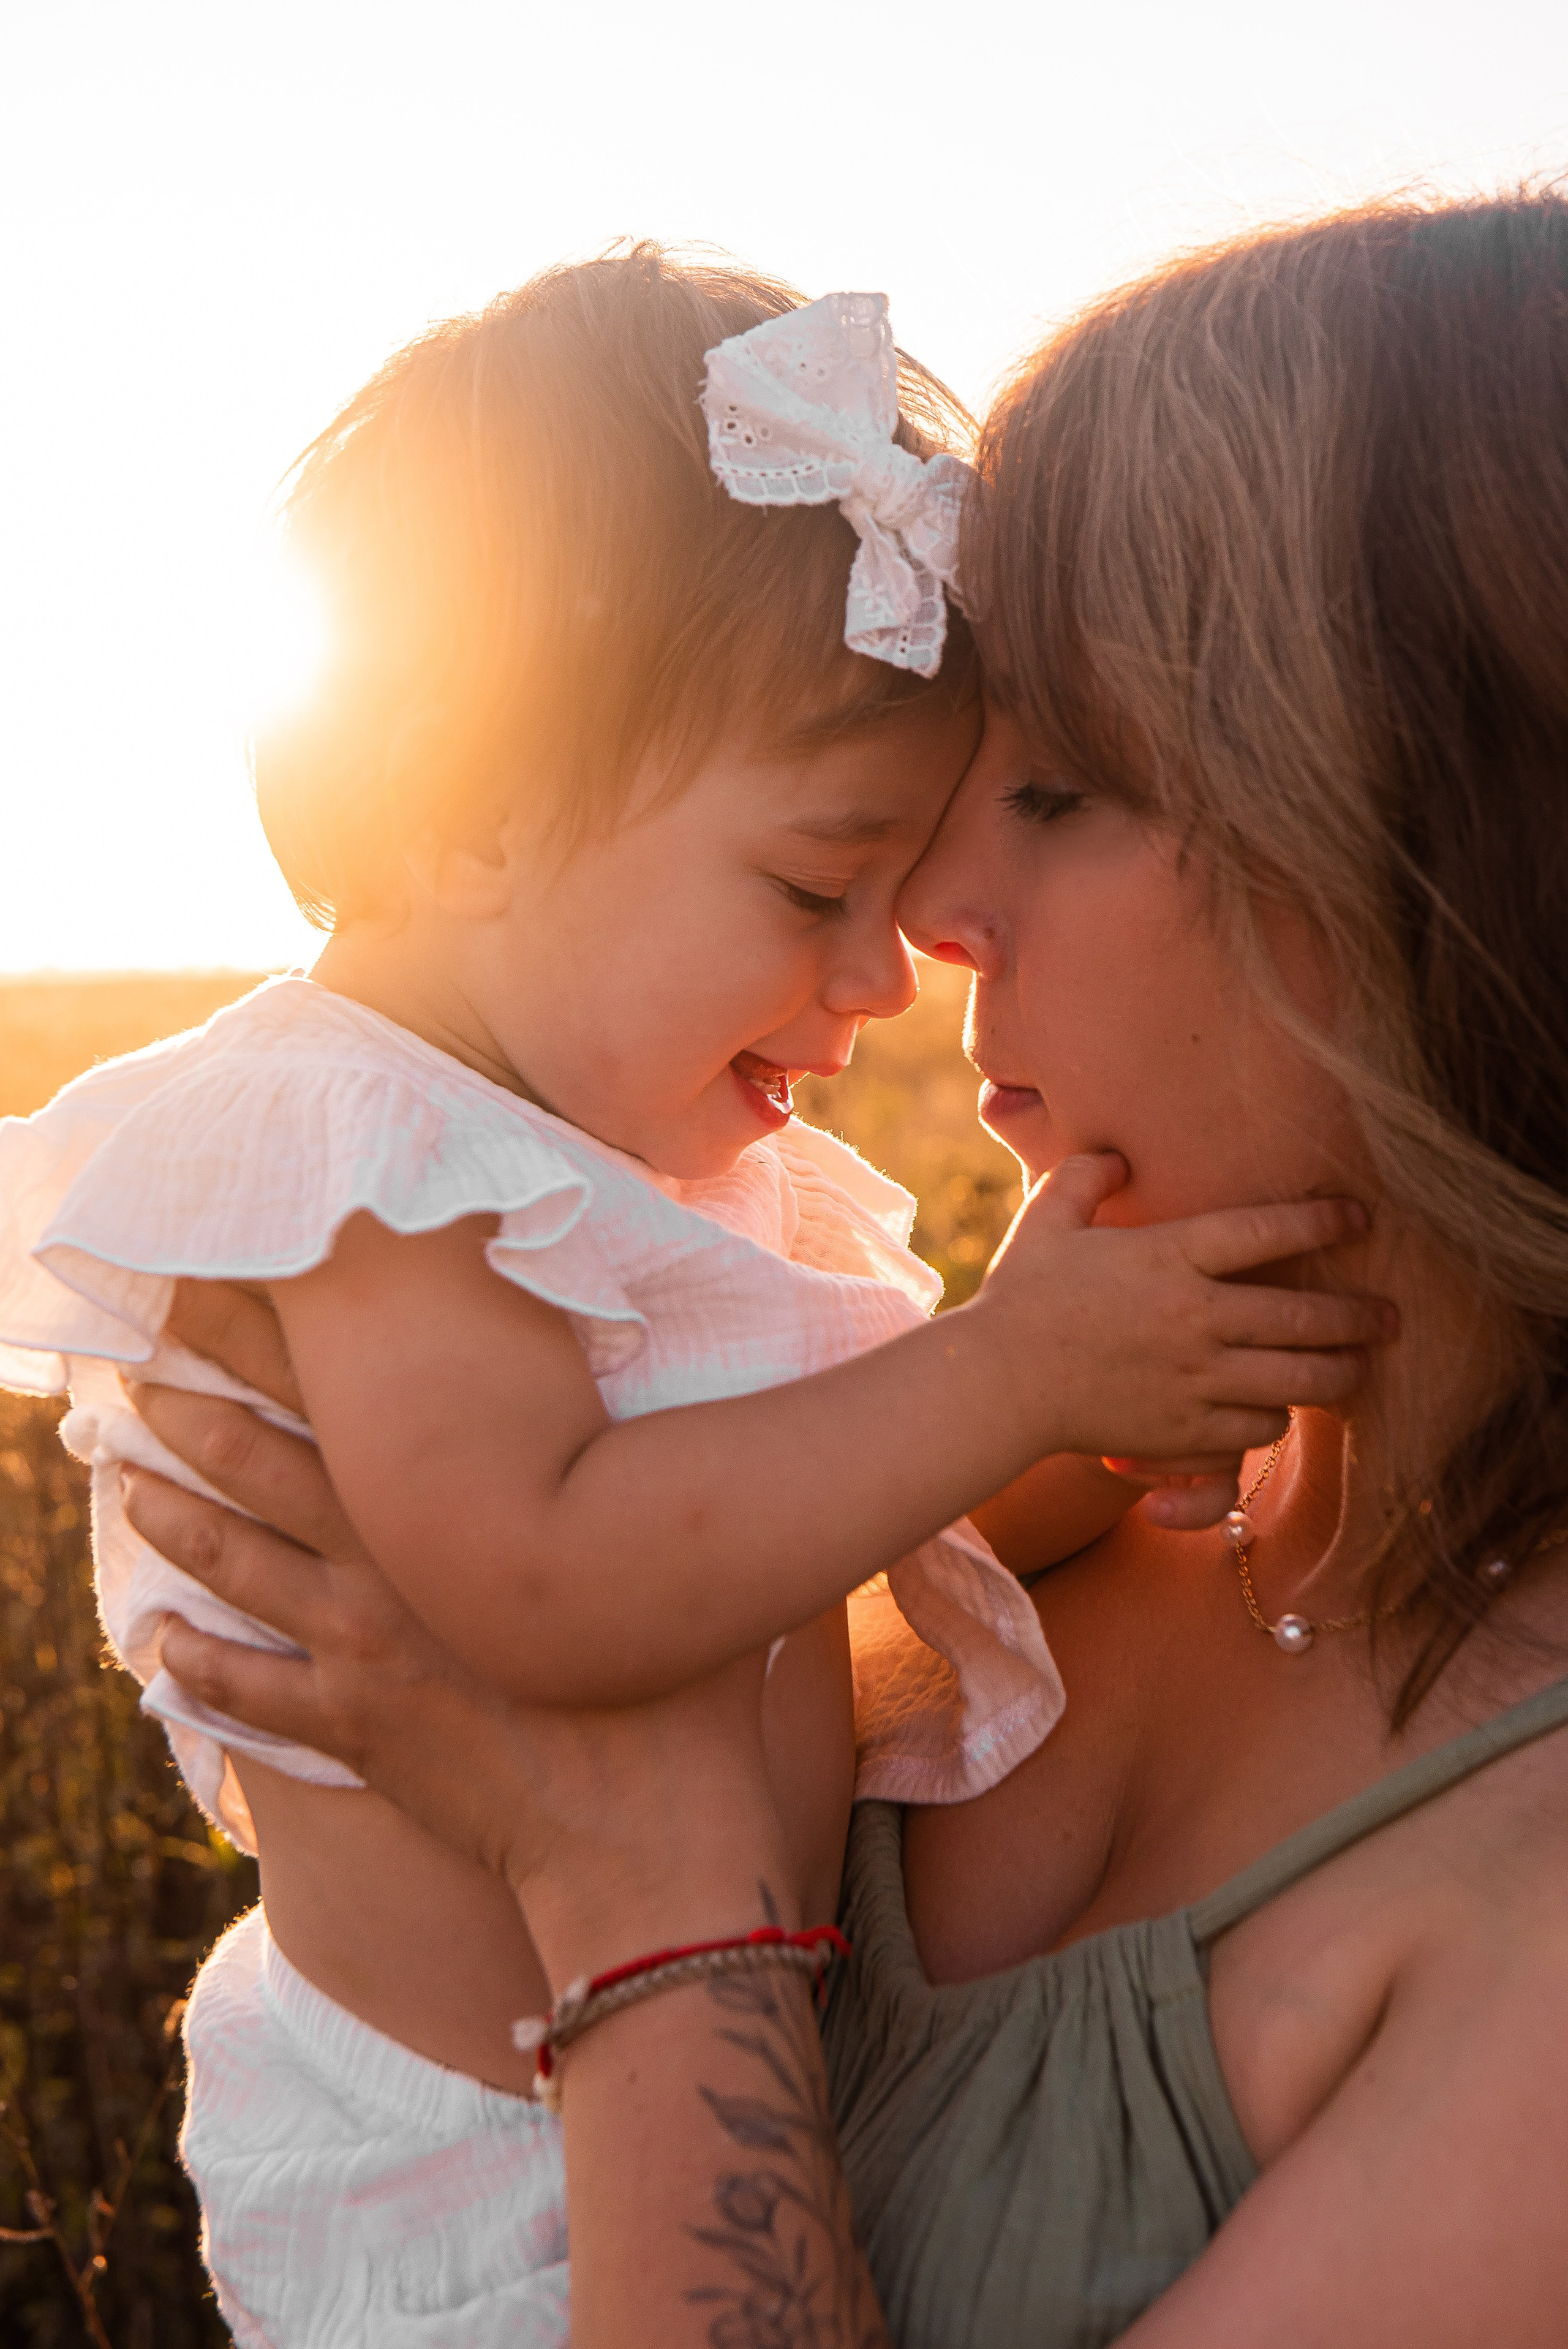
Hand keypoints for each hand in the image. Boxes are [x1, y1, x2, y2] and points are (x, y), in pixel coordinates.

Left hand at [124, 1341, 791, 1988]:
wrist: (638, 1828)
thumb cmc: (673, 1680)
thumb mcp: (658, 1548)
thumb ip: (630, 1468)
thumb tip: (649, 1401)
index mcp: (453, 1508)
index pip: (340, 1398)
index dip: (271, 1344)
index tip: (219, 1297)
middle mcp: (390, 1565)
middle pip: (262, 1468)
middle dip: (195, 1417)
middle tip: (148, 1381)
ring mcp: (361, 1651)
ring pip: (238, 1568)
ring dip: (175, 1523)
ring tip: (135, 1486)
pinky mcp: (354, 1729)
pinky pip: (249, 1692)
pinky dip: (196, 1665)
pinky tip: (163, 1645)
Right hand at [970, 1153, 1394, 1463]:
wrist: (996, 1385)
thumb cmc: (1020, 1297)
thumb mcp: (1047, 1221)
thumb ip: (1085, 1177)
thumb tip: (1117, 1154)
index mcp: (1170, 1257)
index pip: (1267, 1232)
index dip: (1322, 1222)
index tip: (1358, 1217)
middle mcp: (1196, 1316)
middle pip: (1306, 1316)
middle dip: (1360, 1316)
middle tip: (1389, 1315)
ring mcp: (1196, 1378)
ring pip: (1298, 1379)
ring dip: (1337, 1373)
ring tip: (1358, 1367)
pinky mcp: (1186, 1429)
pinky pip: (1259, 1427)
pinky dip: (1277, 1416)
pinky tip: (1280, 1407)